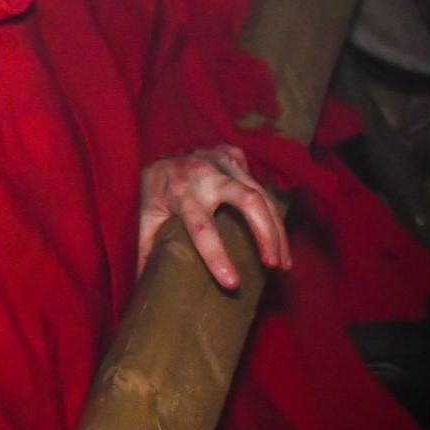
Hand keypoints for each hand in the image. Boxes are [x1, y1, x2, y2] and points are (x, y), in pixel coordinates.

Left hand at [137, 143, 289, 288]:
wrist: (157, 144)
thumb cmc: (155, 190)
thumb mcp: (146, 216)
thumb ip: (148, 248)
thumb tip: (148, 284)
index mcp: (181, 192)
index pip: (202, 227)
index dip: (217, 255)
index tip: (233, 284)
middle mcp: (207, 175)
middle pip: (248, 201)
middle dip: (266, 234)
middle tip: (274, 266)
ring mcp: (225, 163)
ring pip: (262, 194)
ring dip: (278, 229)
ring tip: (283, 262)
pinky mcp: (236, 157)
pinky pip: (260, 184)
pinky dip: (273, 212)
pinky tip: (279, 237)